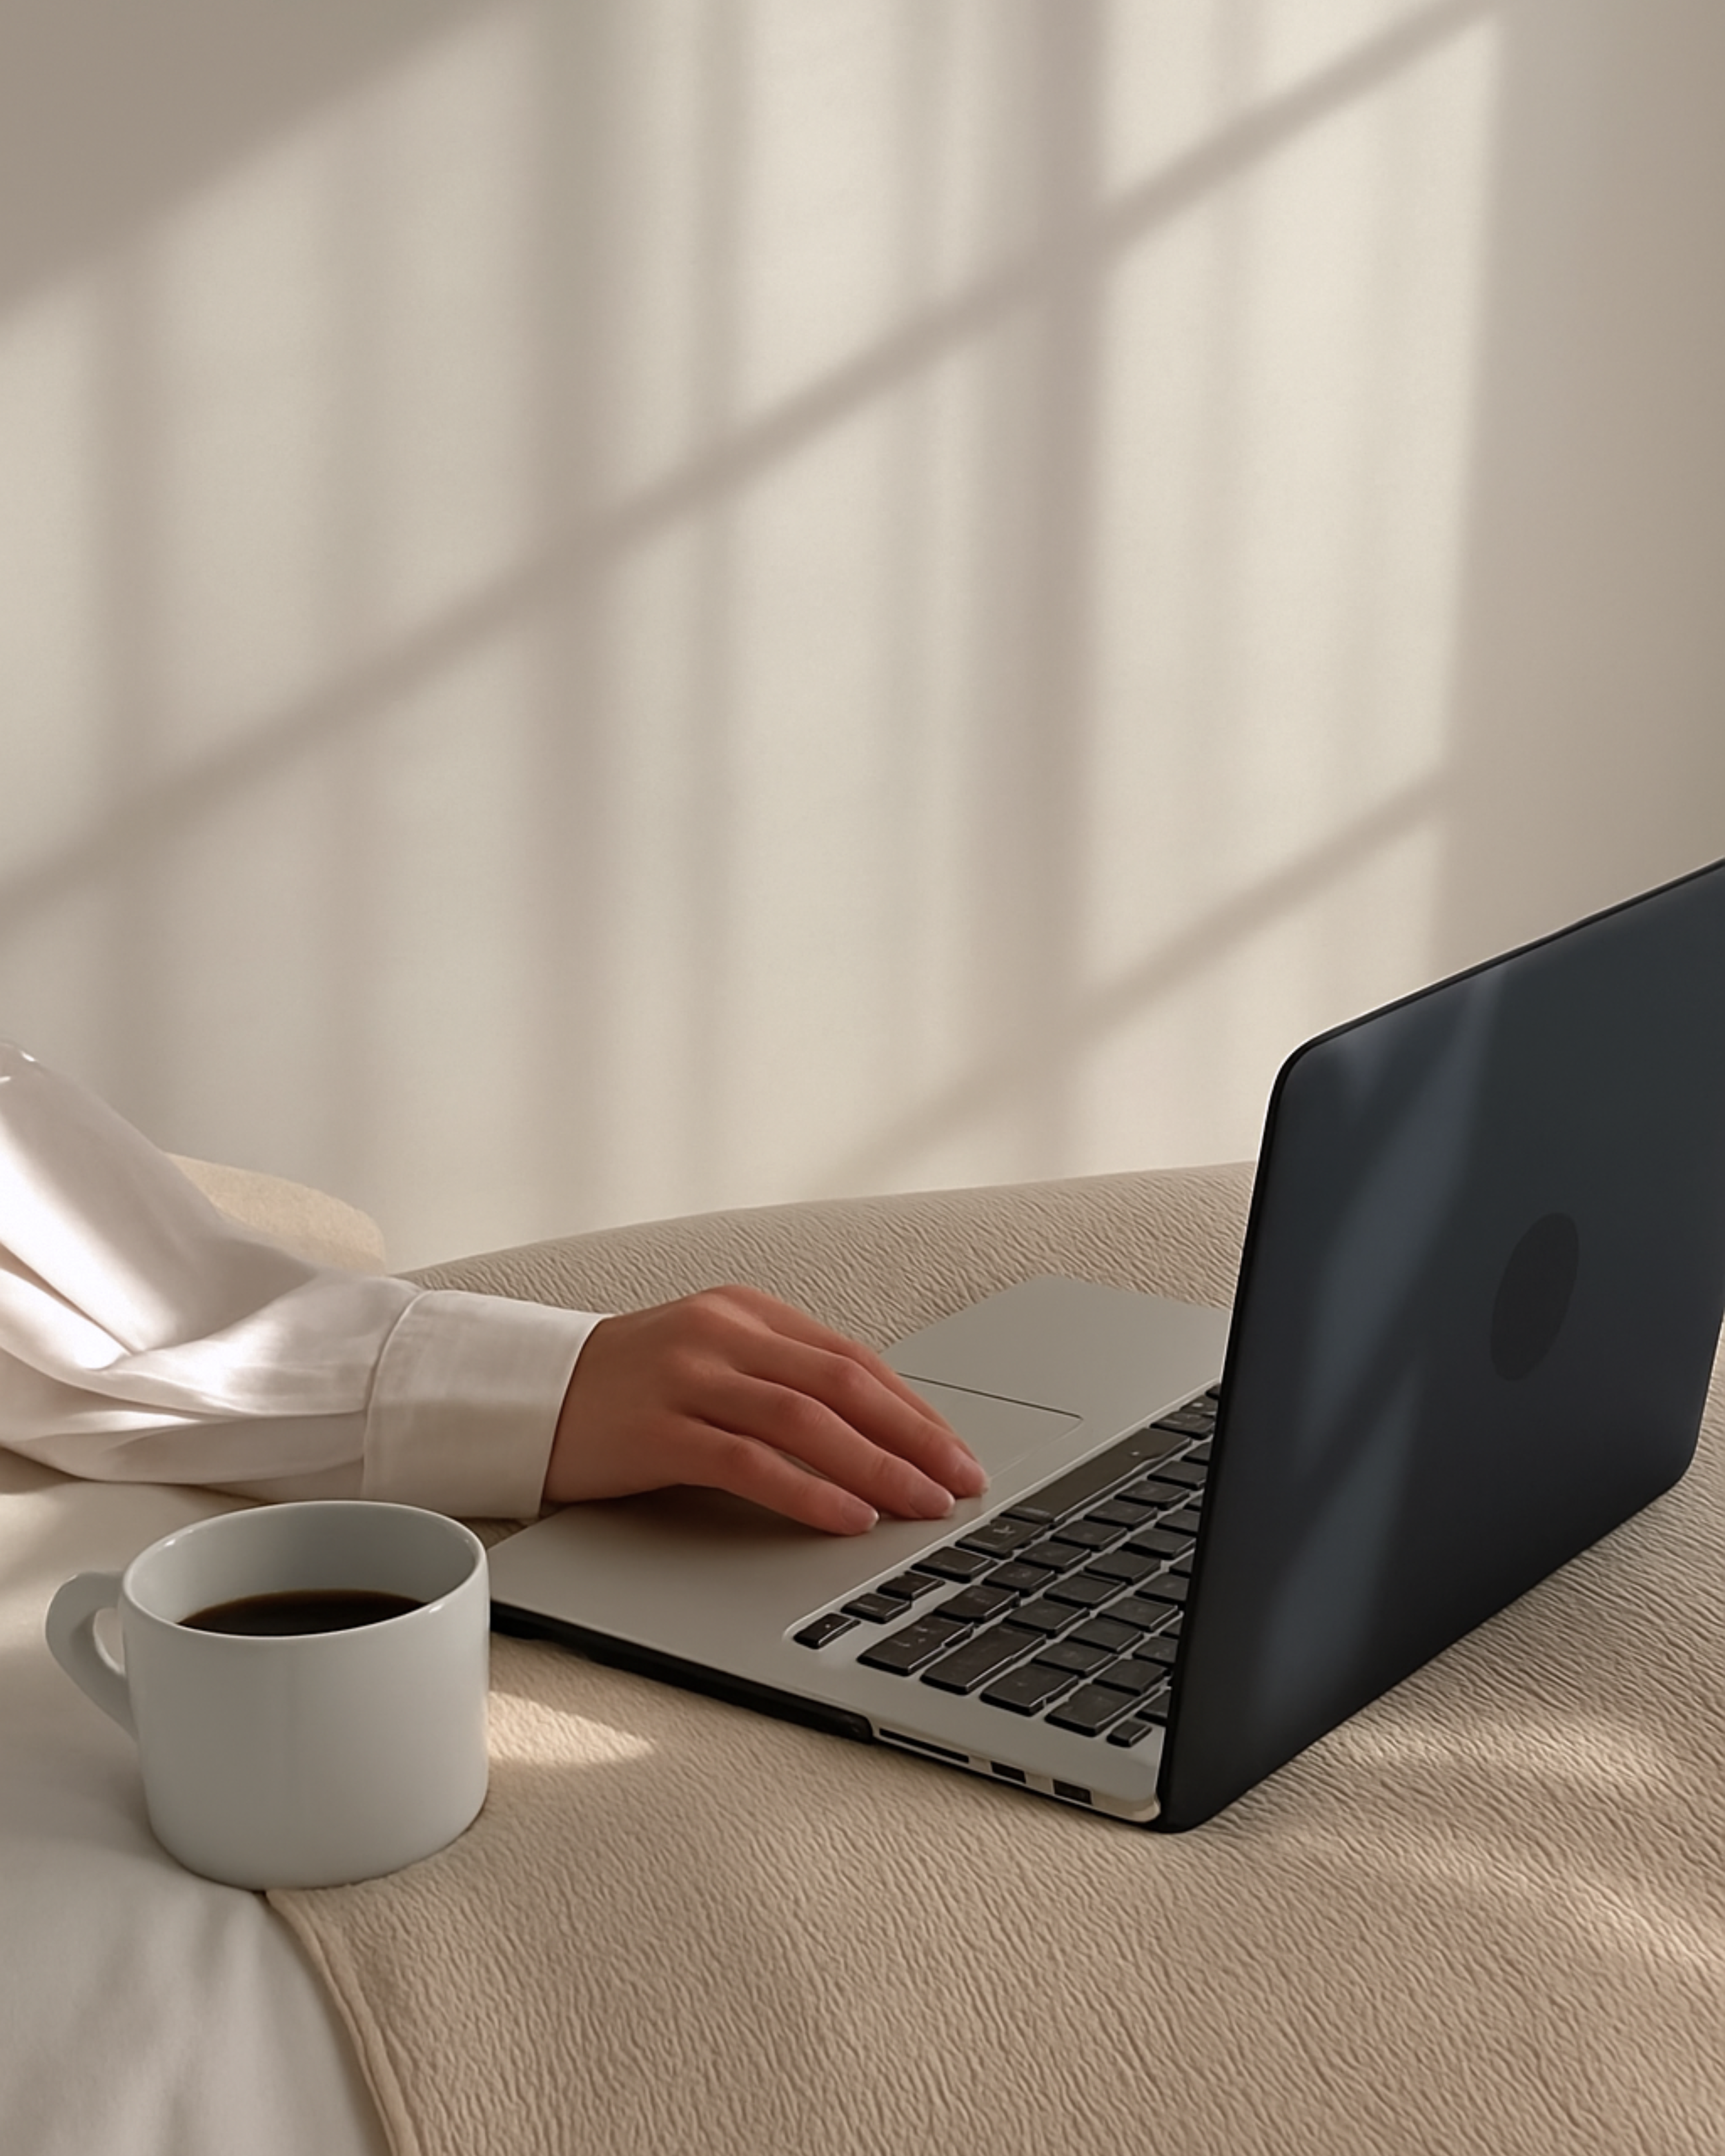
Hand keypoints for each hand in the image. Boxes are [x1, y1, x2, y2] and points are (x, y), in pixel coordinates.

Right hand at [542, 1285, 986, 1532]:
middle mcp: (722, 1333)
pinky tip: (848, 1516)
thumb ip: (778, 1382)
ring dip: (877, 1466)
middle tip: (963, 1480)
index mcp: (744, 1312)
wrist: (523, 1393)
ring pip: (806, 1420)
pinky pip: (749, 1461)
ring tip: (922, 1504)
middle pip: (843, 1384)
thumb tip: (873, 1436)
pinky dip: (808, 1491)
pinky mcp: (657, 1429)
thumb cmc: (624, 1390)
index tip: (956, 1450)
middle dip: (915, 1436)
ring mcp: (688, 1377)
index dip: (913, 1407)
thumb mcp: (709, 1363)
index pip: (851, 1359)